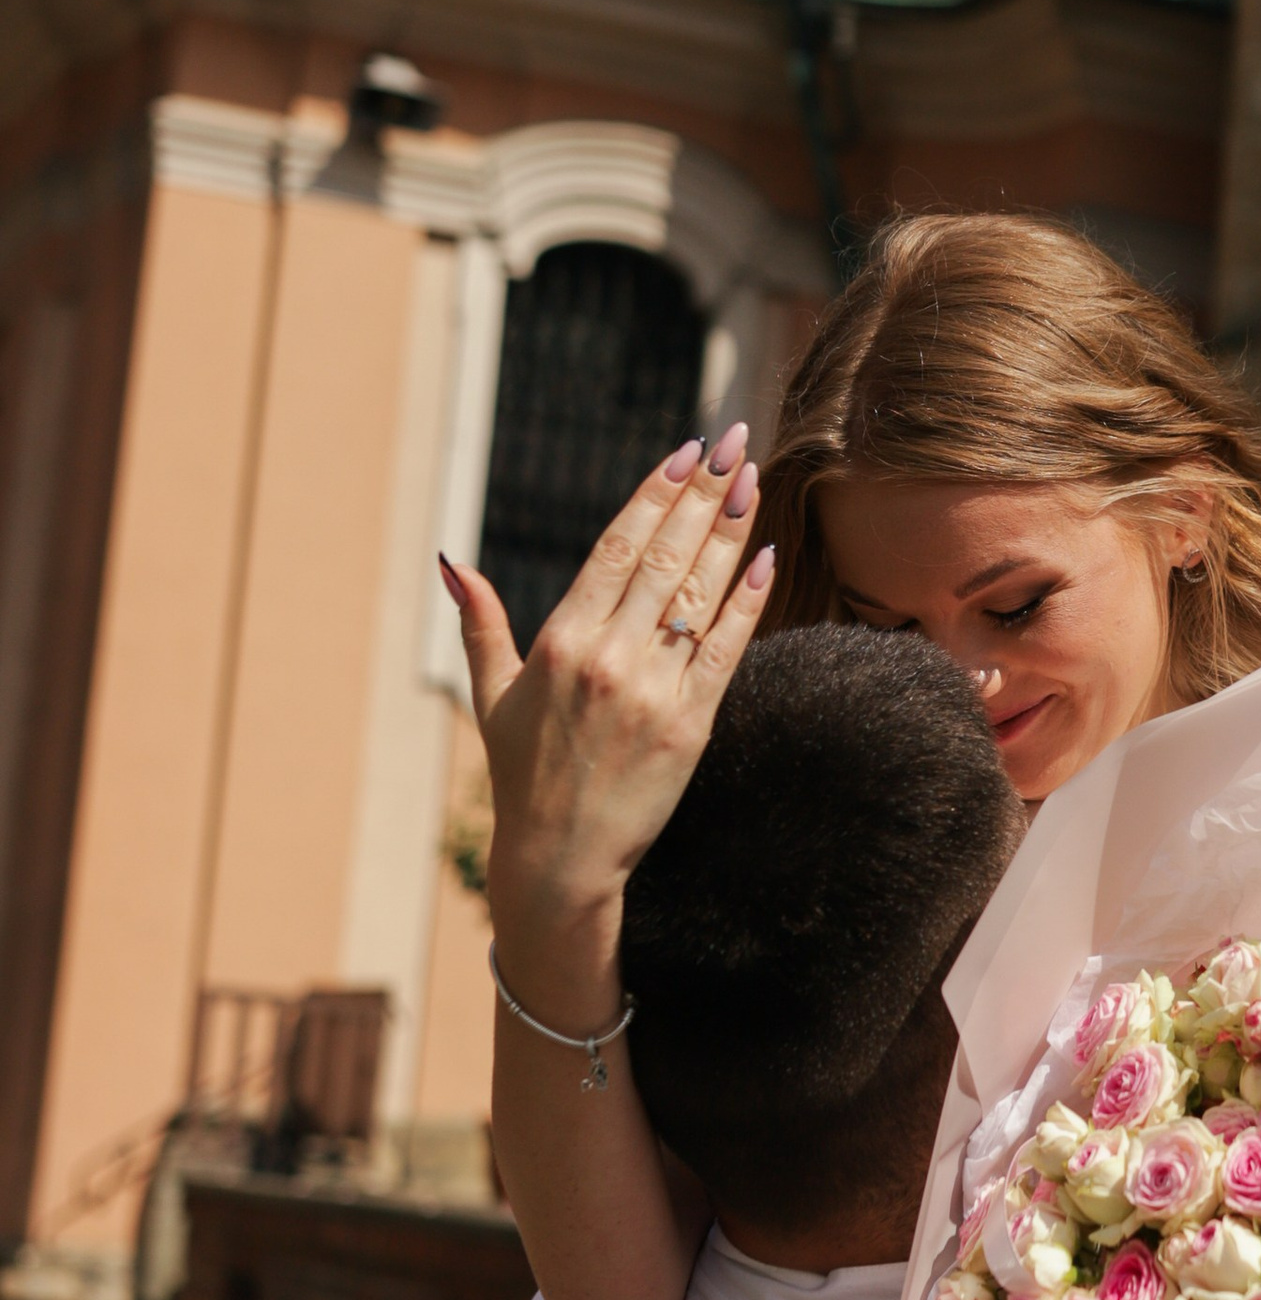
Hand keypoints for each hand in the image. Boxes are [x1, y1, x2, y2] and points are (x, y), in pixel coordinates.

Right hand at [442, 422, 774, 982]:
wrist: (560, 858)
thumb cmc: (523, 775)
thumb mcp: (492, 696)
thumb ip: (480, 624)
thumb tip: (452, 562)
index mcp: (560, 640)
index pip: (617, 547)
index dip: (654, 495)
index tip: (685, 451)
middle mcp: (608, 657)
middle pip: (666, 556)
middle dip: (704, 492)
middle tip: (735, 441)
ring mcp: (653, 690)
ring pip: (700, 593)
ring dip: (731, 531)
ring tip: (753, 481)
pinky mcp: (691, 725)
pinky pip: (727, 650)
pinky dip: (749, 601)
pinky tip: (768, 556)